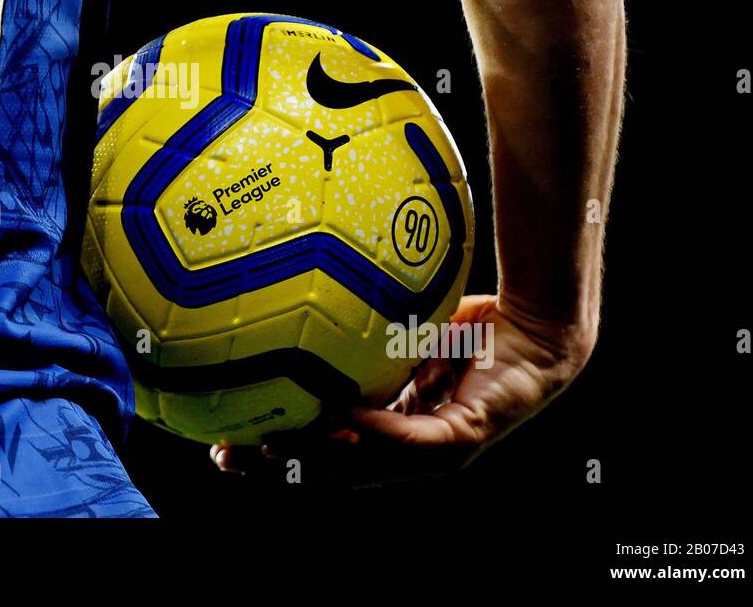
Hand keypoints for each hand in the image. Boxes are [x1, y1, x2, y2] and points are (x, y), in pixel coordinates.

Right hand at [210, 293, 595, 486]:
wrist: (531, 326)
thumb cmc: (462, 320)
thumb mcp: (393, 328)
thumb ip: (351, 328)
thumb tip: (293, 282)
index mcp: (379, 426)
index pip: (316, 449)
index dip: (268, 452)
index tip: (221, 442)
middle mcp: (400, 450)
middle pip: (326, 470)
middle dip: (273, 467)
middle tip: (226, 456)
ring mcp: (430, 453)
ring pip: (361, 466)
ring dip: (315, 458)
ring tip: (271, 445)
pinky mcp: (459, 441)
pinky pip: (410, 439)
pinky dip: (376, 432)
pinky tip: (344, 419)